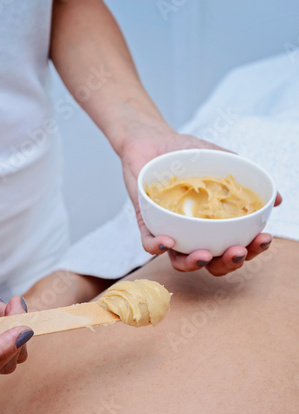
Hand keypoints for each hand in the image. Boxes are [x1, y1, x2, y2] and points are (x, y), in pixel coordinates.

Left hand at [121, 127, 281, 275]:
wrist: (152, 139)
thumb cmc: (188, 154)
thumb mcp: (220, 160)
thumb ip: (246, 177)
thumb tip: (277, 199)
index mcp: (213, 224)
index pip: (234, 245)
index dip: (251, 249)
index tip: (263, 239)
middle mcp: (193, 234)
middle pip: (212, 261)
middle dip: (227, 263)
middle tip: (237, 252)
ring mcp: (170, 231)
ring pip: (181, 260)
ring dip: (194, 263)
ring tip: (204, 255)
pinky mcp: (146, 225)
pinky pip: (150, 244)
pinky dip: (158, 247)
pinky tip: (168, 242)